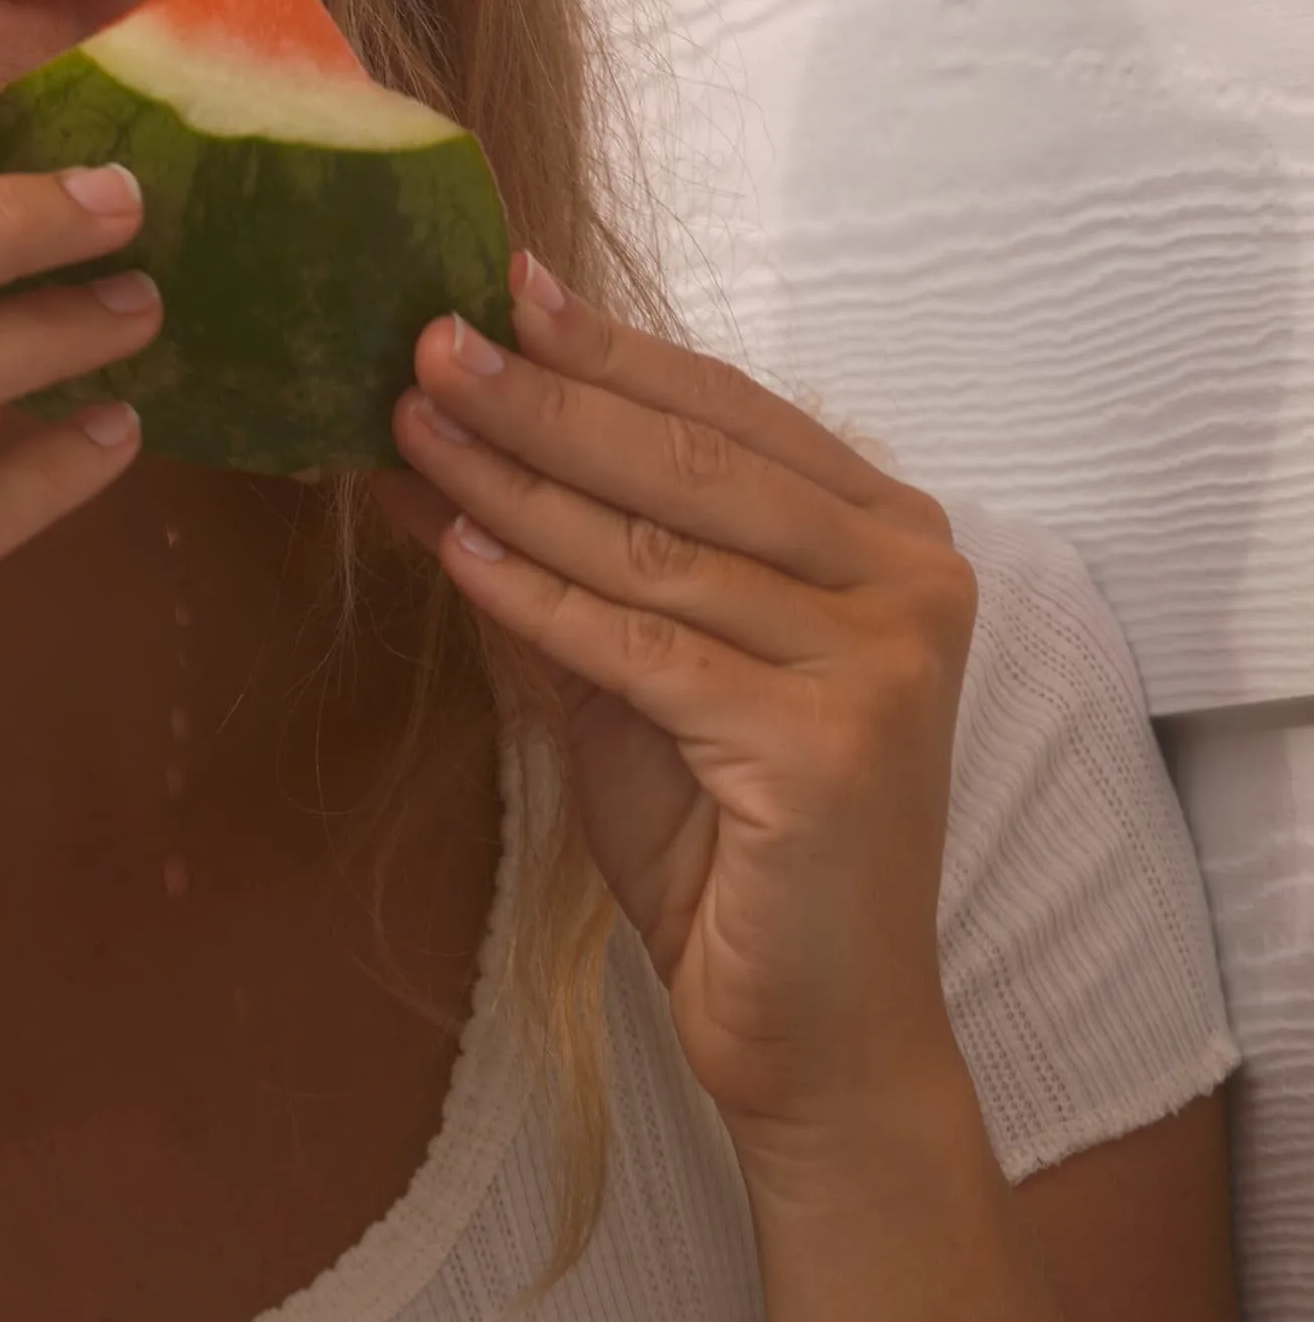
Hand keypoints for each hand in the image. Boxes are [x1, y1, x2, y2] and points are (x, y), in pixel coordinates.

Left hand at [377, 257, 979, 1170]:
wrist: (813, 1035)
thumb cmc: (731, 850)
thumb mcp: (635, 678)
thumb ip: (560, 560)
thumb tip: (428, 446)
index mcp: (891, 539)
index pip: (730, 411)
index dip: (609, 348)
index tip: (496, 285)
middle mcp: (913, 581)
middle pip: (691, 462)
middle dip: (545, 396)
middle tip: (427, 339)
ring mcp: (884, 662)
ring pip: (657, 547)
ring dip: (516, 480)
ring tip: (409, 427)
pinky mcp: (829, 746)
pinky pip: (645, 648)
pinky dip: (538, 596)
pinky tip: (456, 545)